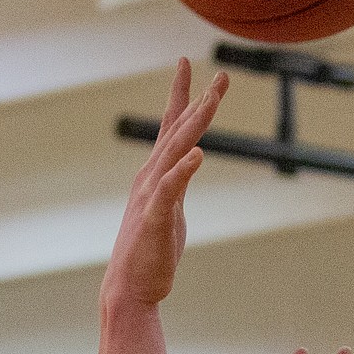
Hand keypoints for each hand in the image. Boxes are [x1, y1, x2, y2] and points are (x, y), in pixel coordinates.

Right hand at [100, 58, 227, 311]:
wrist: (130, 288)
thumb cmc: (150, 254)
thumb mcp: (170, 213)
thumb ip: (178, 188)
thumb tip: (188, 169)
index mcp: (156, 175)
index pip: (171, 128)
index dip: (182, 96)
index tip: (189, 66)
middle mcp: (151, 177)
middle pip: (178, 131)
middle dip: (198, 101)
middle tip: (222, 76)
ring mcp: (153, 196)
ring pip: (176, 151)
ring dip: (194, 124)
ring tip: (213, 100)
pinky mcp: (156, 217)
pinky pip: (171, 188)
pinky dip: (184, 169)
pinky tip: (199, 153)